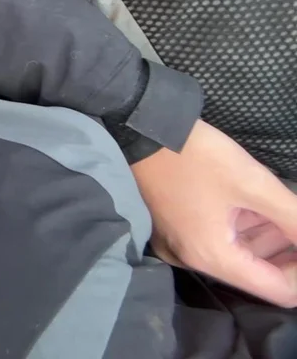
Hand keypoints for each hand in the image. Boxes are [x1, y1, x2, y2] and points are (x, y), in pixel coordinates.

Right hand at [131, 119, 296, 306]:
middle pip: (258, 275)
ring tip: (285, 211)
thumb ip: (295, 219)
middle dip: (289, 253)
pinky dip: (243, 230)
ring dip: (268, 239)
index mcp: (213, 257)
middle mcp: (193, 260)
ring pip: (238, 256)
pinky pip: (217, 241)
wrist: (138, 129)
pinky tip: (258, 207)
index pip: (279, 290)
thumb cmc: (195, 156)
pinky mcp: (172, 230)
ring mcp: (179, 246)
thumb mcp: (254, 184)